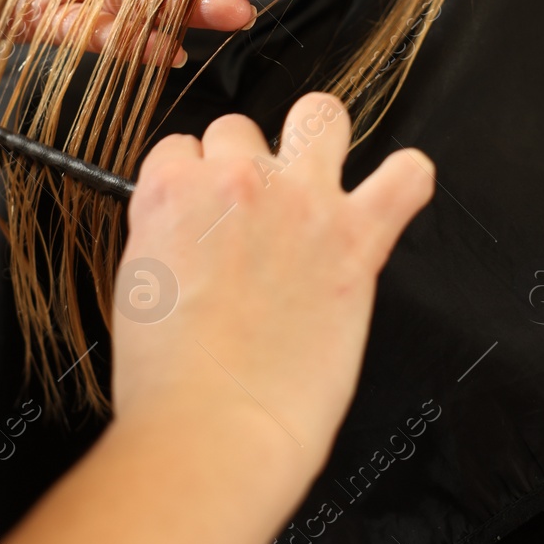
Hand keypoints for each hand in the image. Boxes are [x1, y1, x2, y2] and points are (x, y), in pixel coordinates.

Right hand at [110, 94, 435, 475]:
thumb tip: (196, 233)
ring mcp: (301, 202)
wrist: (214, 427)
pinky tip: (395, 193)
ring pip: (320, 116)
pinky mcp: (357, 238)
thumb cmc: (169, 380)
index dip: (194, 183)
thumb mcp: (136, 285)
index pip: (183, 149)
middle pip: (241, 130)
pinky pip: (406, 176)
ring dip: (318, 141)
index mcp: (171, 191)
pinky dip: (406, 179)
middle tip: (252, 218)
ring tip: (316, 185)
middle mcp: (237, 181)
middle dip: (245, 165)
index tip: (204, 217)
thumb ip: (170, 237)